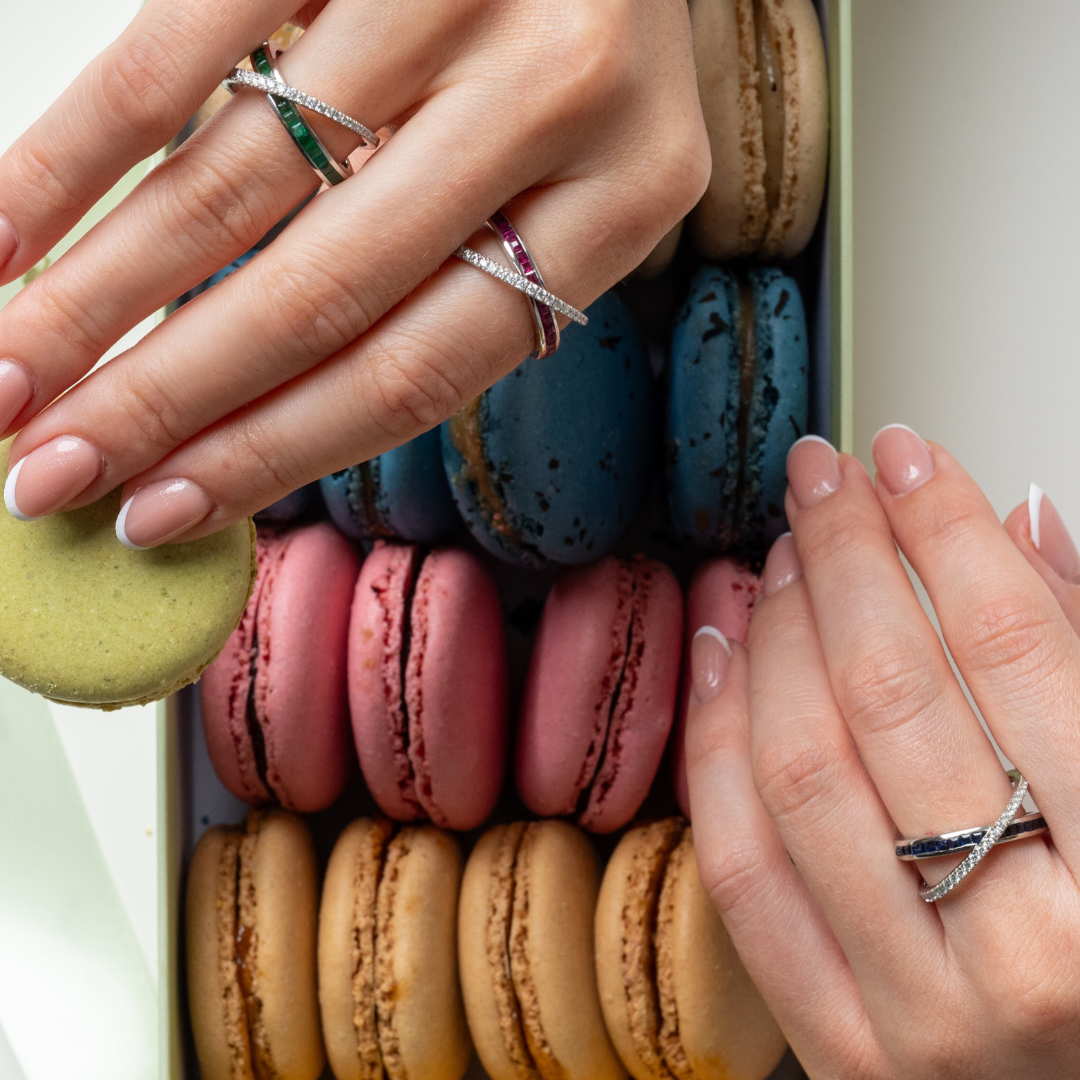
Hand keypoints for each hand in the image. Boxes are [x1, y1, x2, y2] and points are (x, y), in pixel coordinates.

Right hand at [0, 0, 707, 545]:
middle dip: (166, 401)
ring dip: (98, 295)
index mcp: (624, 196)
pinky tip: (6, 234)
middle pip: (324, 298)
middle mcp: (560, 95)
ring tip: (8, 376)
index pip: (424, 369)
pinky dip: (77, 152)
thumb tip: (241, 414)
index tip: (162, 511)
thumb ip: (439, 278)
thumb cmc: (559, 57)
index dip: (275, 452)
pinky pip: (180, 47)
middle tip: (53, 472)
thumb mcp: (549, 183)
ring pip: (235, 182)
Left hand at [686, 426, 1079, 1077]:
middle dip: (844, 555)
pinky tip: (723, 655)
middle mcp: (1027, 957)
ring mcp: (919, 1012)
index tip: (906, 458)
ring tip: (776, 558)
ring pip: (799, 767)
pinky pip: (741, 866)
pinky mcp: (841, 1046)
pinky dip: (717, 743)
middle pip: (888, 692)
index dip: (946, 528)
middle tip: (821, 481)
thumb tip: (1020, 521)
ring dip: (774, 634)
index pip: (1017, 649)